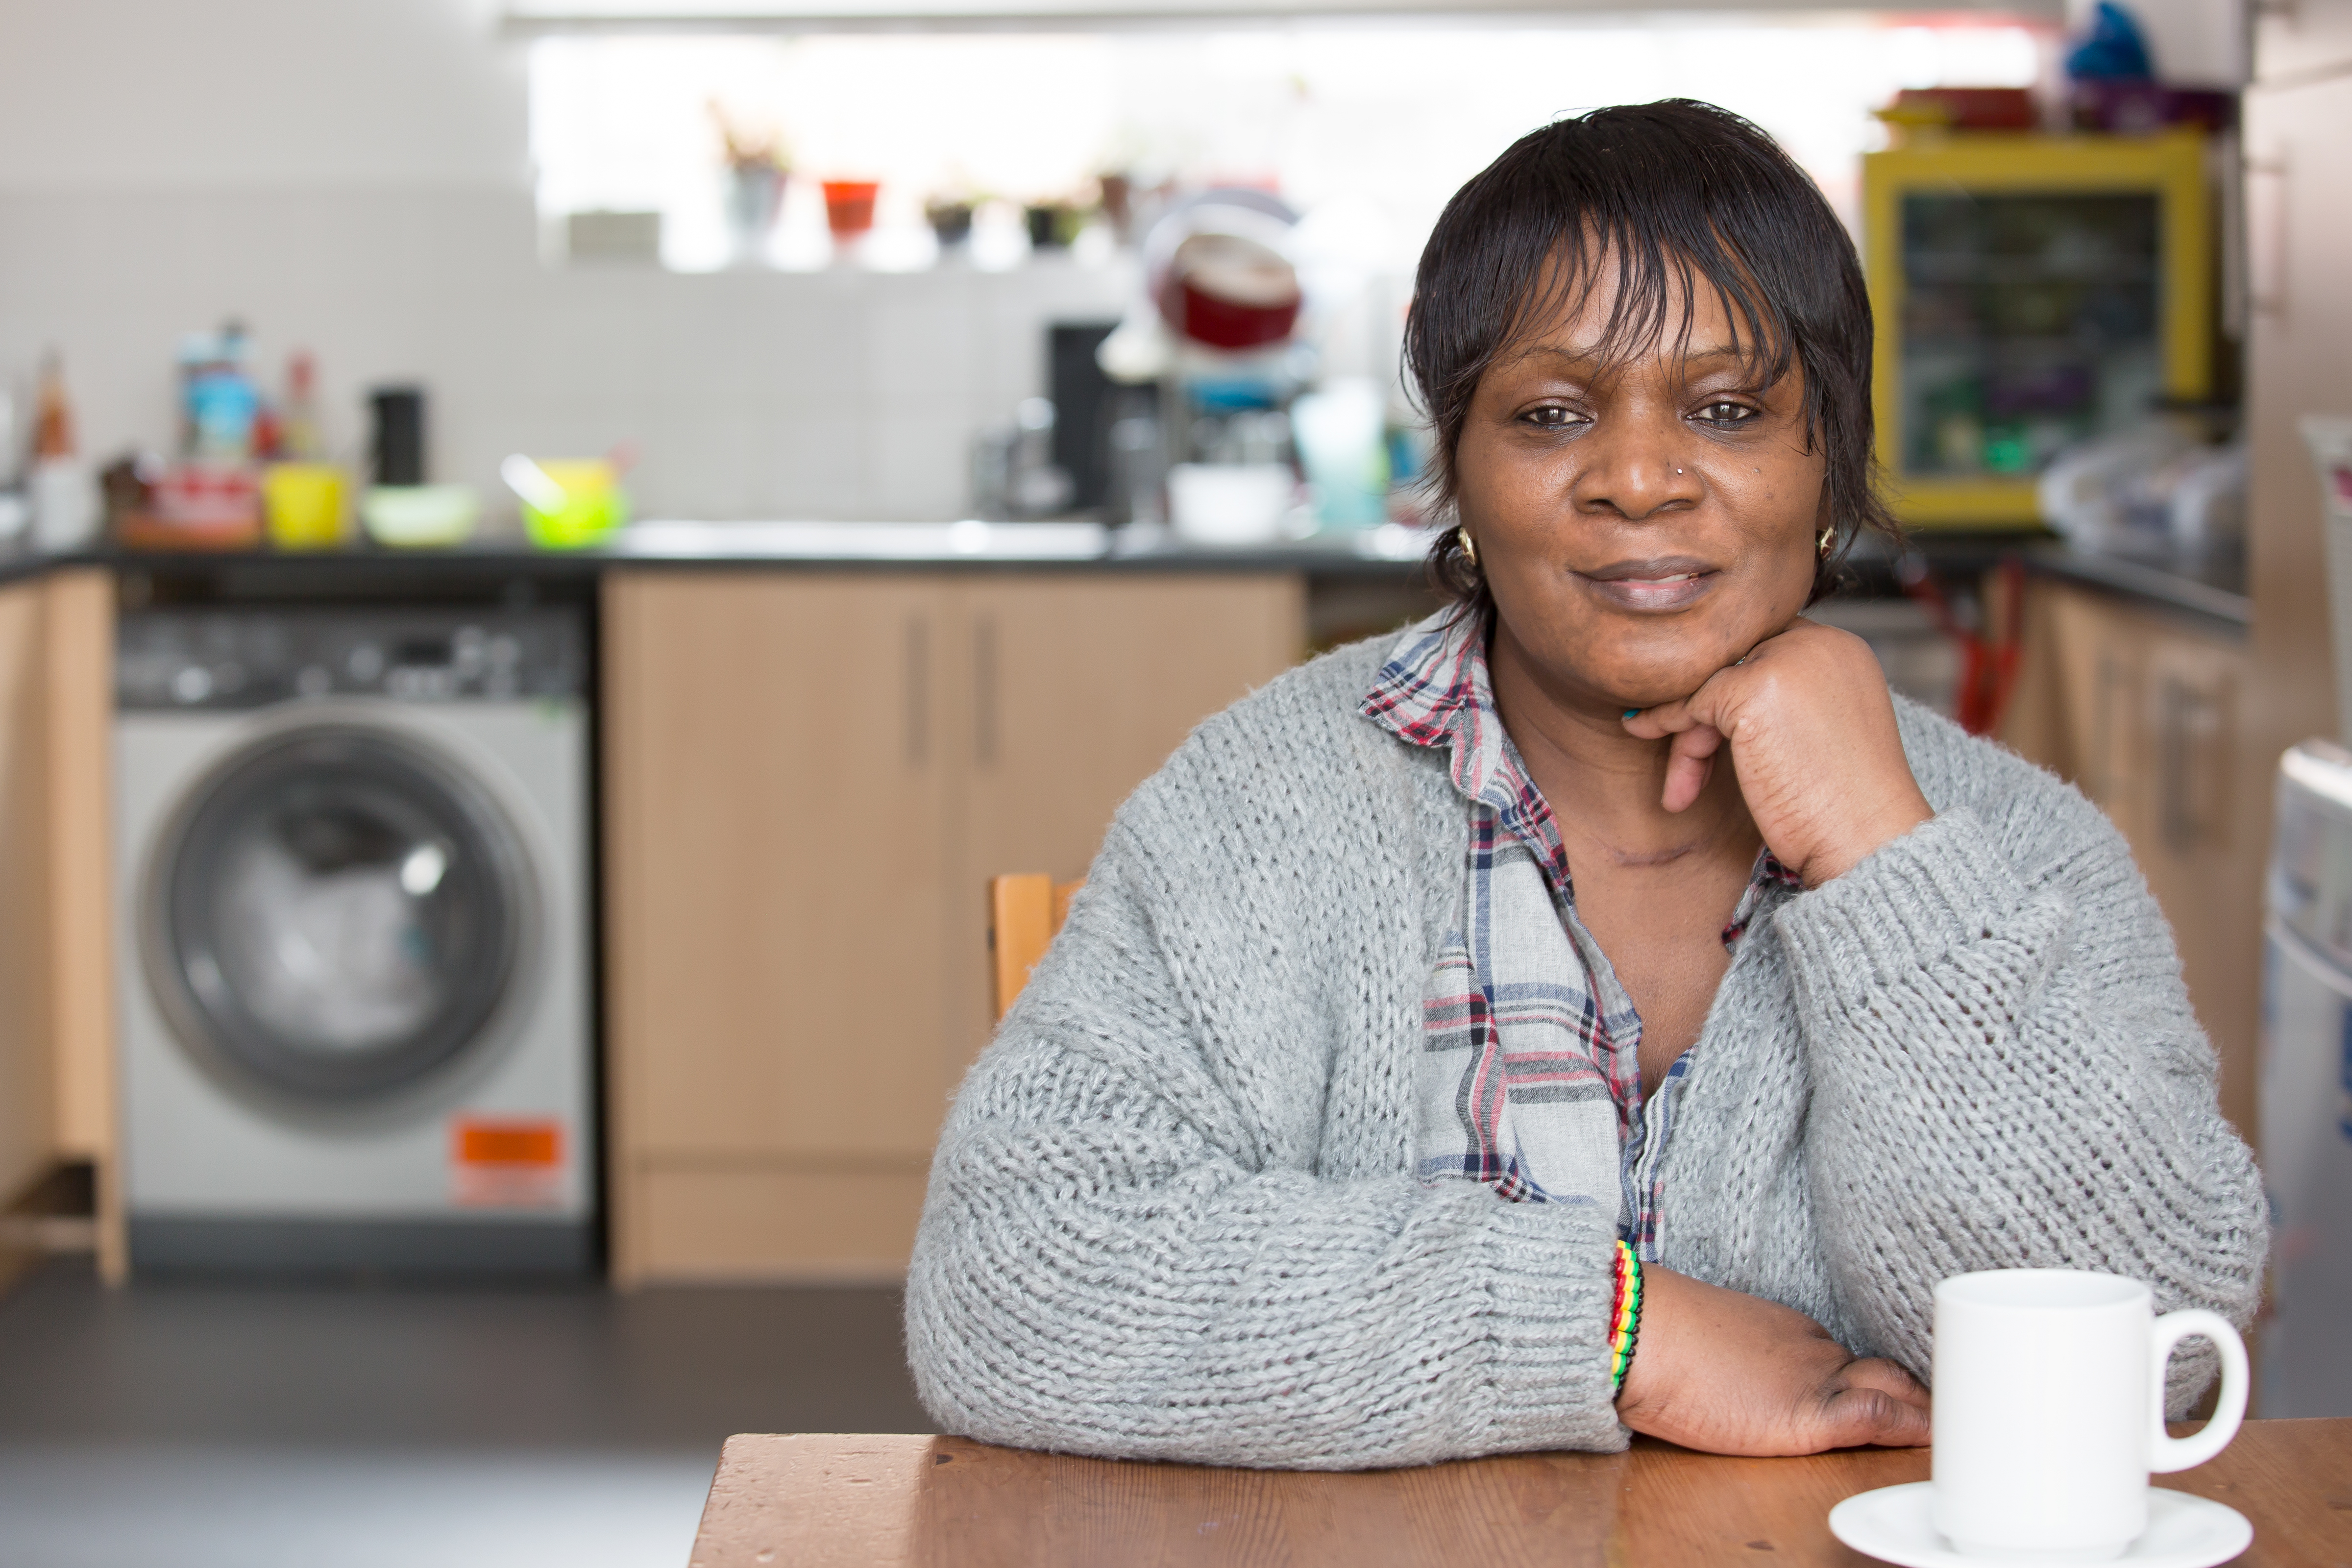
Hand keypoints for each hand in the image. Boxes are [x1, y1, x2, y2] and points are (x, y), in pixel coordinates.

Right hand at [1615, 1266, 1931, 1454]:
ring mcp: (1817, 1377)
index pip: (1851, 1357)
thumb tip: (1733, 1383)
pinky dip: (1917, 1428)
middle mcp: (1814, 1348)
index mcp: (1790, 1330)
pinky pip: (1884, 1418)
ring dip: (1927, 1411)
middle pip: (1884, 1369)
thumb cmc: (1652, 1335)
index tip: (1899, 1392)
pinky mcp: (1814, 1412)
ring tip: (1963, 1427)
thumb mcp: (1710, 1341)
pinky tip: (1937, 1438)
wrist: (1637, 1330)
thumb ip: (1740, 1359)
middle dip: (1919, 1391)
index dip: (1879, 1378)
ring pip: (1896, 1390)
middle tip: (1955, 1409)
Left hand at [1620, 619, 1932, 885]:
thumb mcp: (1817, 731)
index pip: (1763, 648)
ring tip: (1685, 793)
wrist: (1866, 840)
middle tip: (1692, 767)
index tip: (1706, 731)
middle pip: (1730, 664)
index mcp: (1841, 650)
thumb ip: (1780, 701)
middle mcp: (1817, 643)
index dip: (1731, 690)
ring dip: (1688, 742)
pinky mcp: (1751, 691)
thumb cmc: (1843, 805)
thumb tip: (1706, 701)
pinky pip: (1692, 706)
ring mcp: (1784, 661)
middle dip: (1705, 715)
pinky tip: (1674, 788)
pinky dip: (1676, 742)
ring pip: (1707, 687)